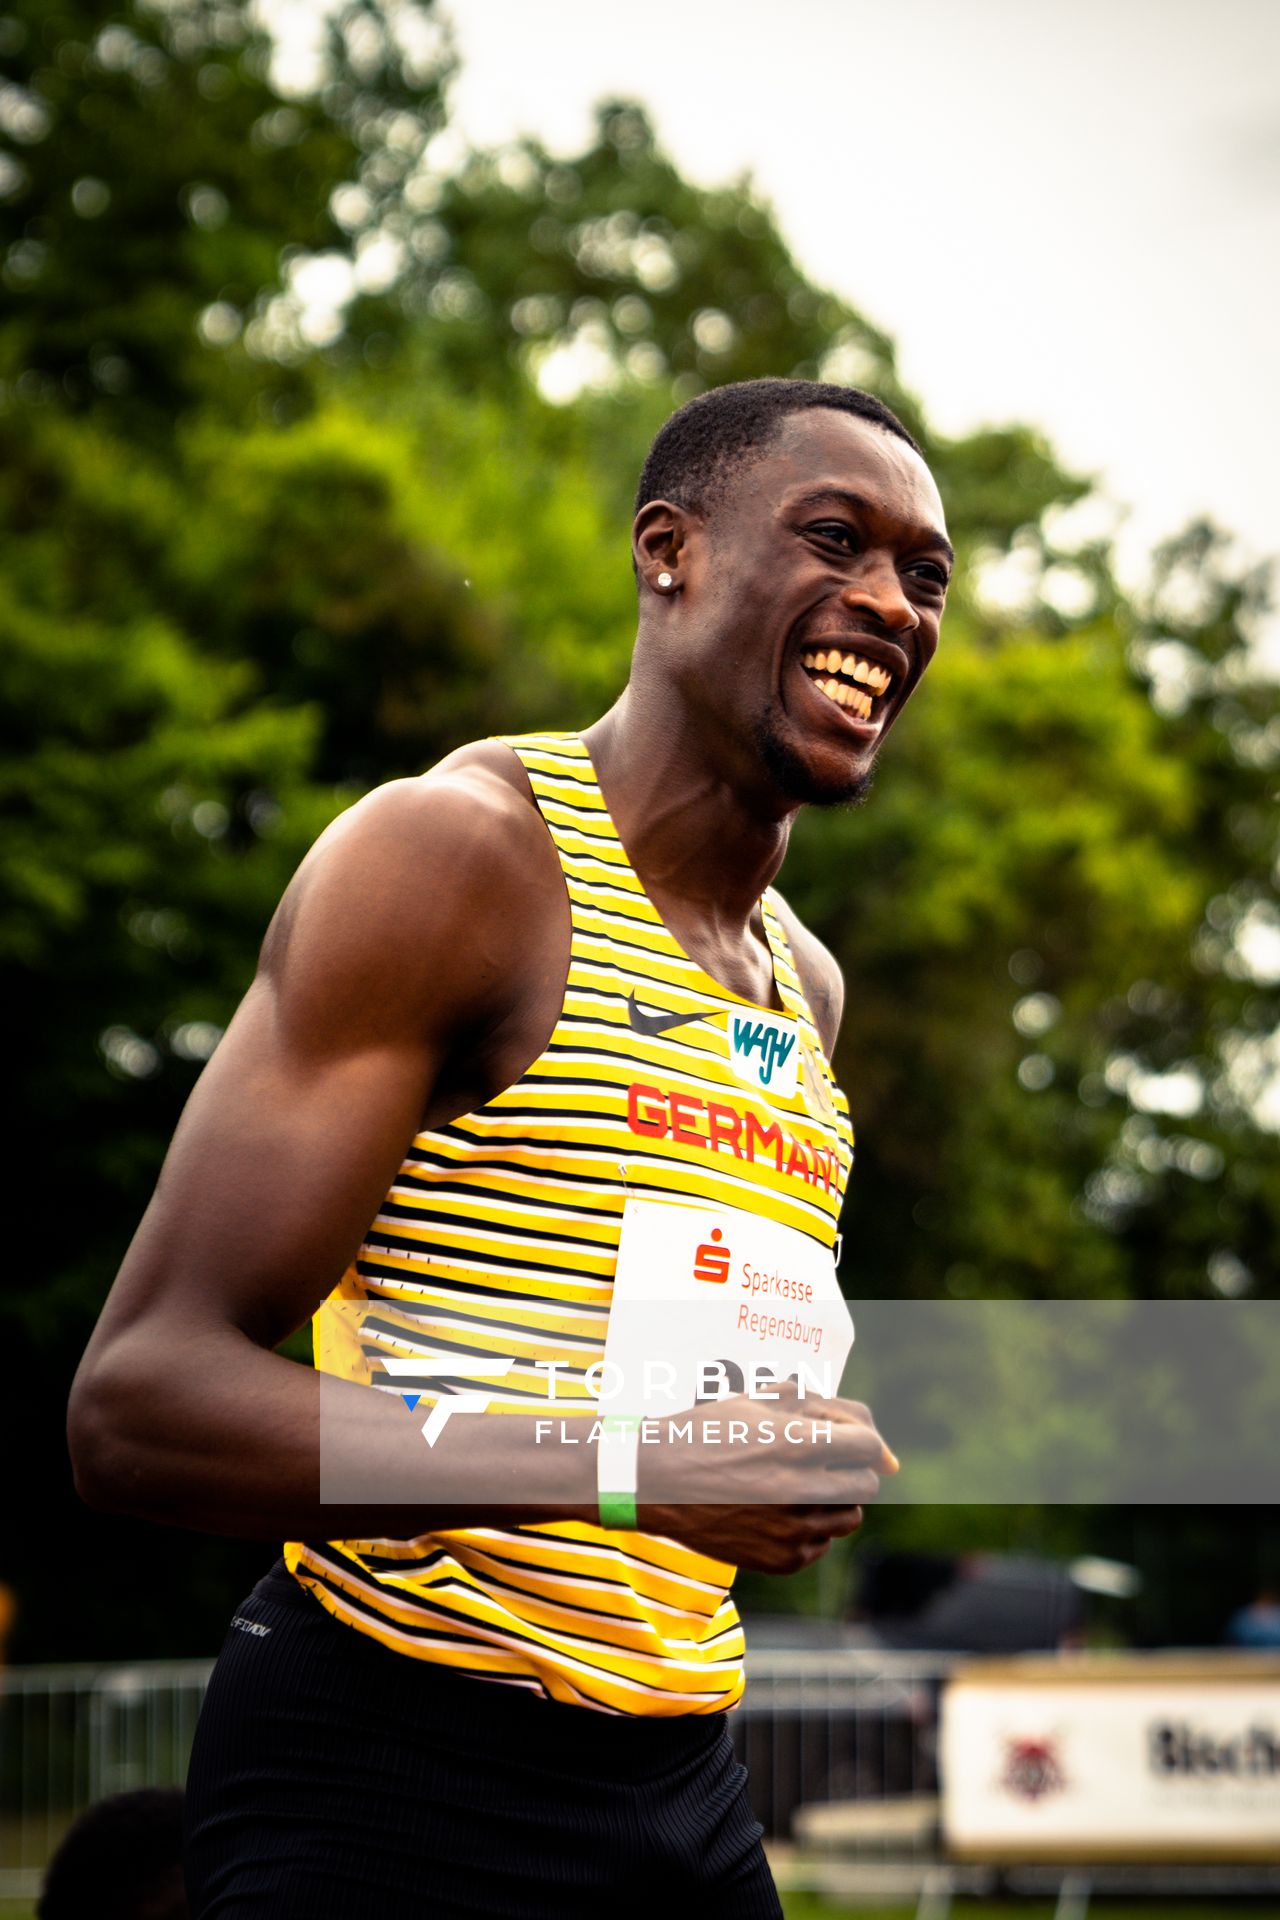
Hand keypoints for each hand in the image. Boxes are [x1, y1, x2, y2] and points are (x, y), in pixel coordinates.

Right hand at [634, 1385, 896, 1572]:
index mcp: (792, 1443)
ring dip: (834, 1501)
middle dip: (851, 1470)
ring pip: (849, 1518)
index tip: (845, 1441)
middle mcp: (794, 1489)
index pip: (867, 1446)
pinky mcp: (780, 1559)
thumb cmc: (707, 1431)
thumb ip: (820, 1412)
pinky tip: (777, 1512)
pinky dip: (810, 1530)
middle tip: (820, 1464)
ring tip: (797, 1487)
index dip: (860, 1440)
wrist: (654, 1481)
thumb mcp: (758, 1403)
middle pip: (865, 1485)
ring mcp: (788, 1530)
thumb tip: (880, 1446)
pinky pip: (821, 1546)